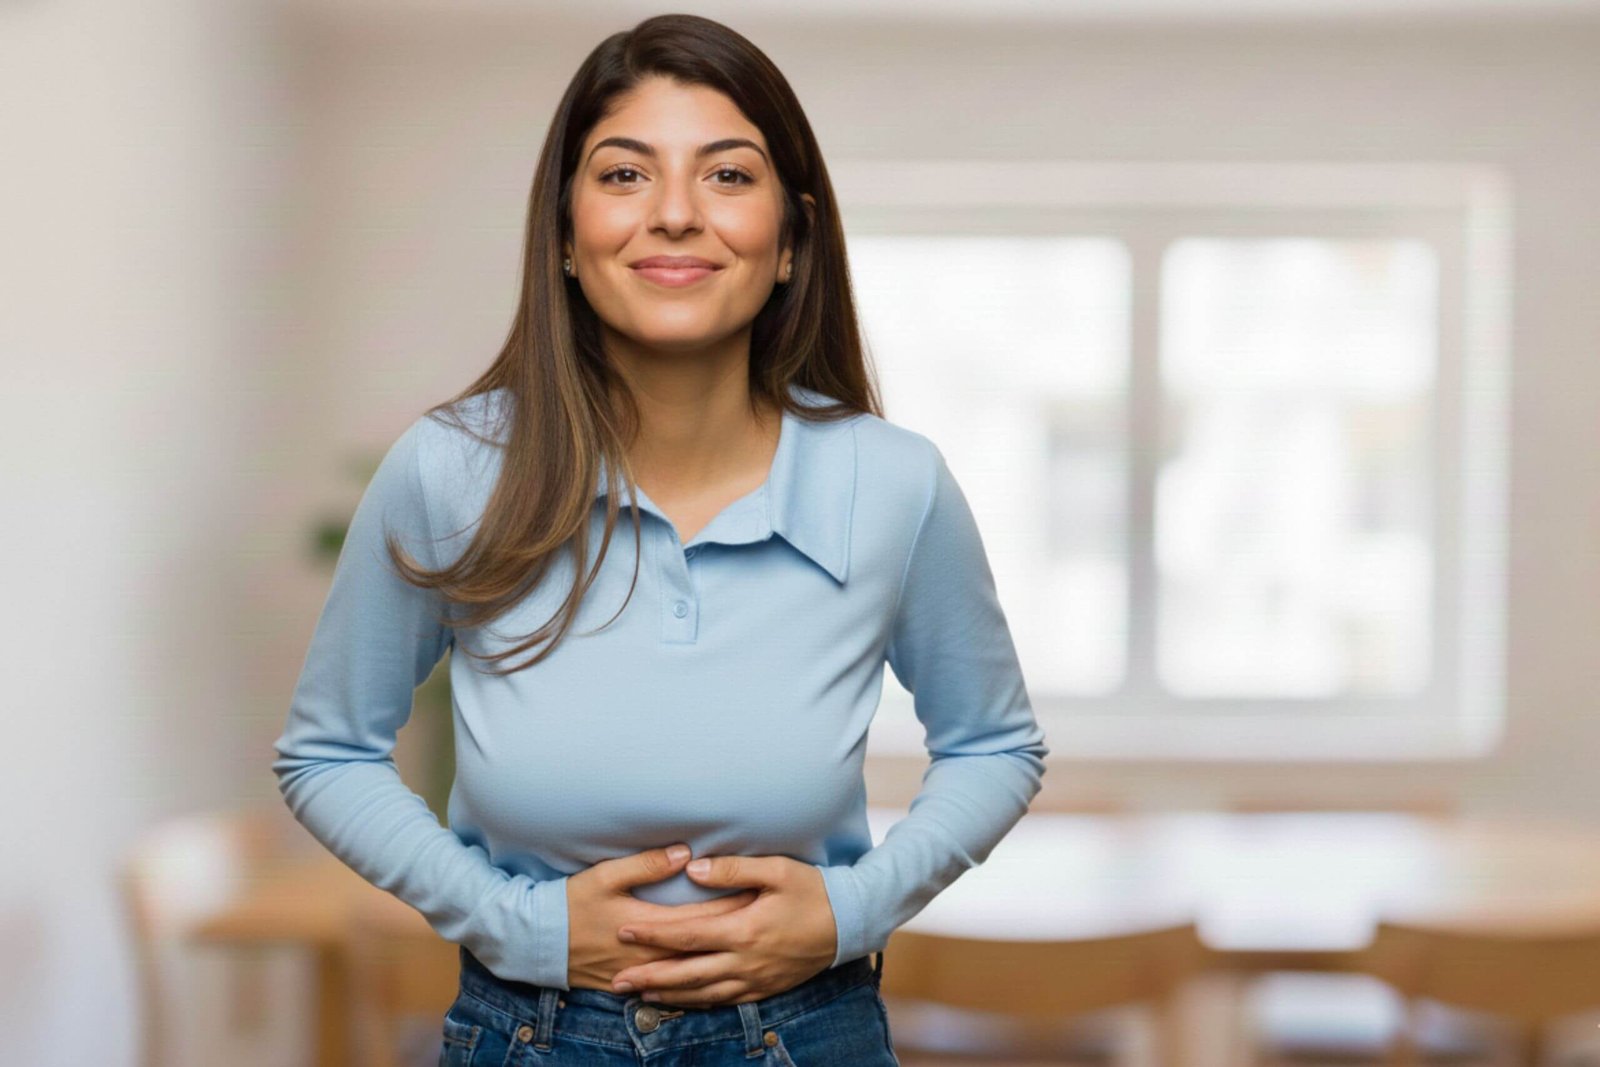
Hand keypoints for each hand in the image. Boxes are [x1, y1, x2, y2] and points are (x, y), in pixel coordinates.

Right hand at [566, 844, 758, 991]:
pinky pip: (676, 990)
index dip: (734, 905)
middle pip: (706, 945)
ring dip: (724, 960)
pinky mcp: (635, 983)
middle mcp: (652, 954)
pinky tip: (719, 980)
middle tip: (771, 921)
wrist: (539, 943)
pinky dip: (700, 984)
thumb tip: (684, 853)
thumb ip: (646, 865)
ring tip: (755, 950)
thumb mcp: (605, 876)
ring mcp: (644, 973)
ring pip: (695, 972)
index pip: (703, 917)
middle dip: (738, 932)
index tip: (761, 895)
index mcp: (649, 925)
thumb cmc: (571, 903)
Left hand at [607, 854, 837, 1007]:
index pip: (687, 934)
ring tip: (638, 994)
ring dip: (668, 994)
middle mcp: (745, 960)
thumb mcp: (776, 871)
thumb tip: (691, 869)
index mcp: (744, 929)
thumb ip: (731, 869)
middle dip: (648, 976)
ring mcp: (755, 979)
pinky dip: (698, 1003)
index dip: (653, 934)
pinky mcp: (765, 988)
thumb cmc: (812, 890)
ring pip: (702, 993)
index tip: (623, 931)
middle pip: (687, 972)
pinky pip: (724, 1001)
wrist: (849, 922)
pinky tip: (681, 1000)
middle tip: (615, 980)